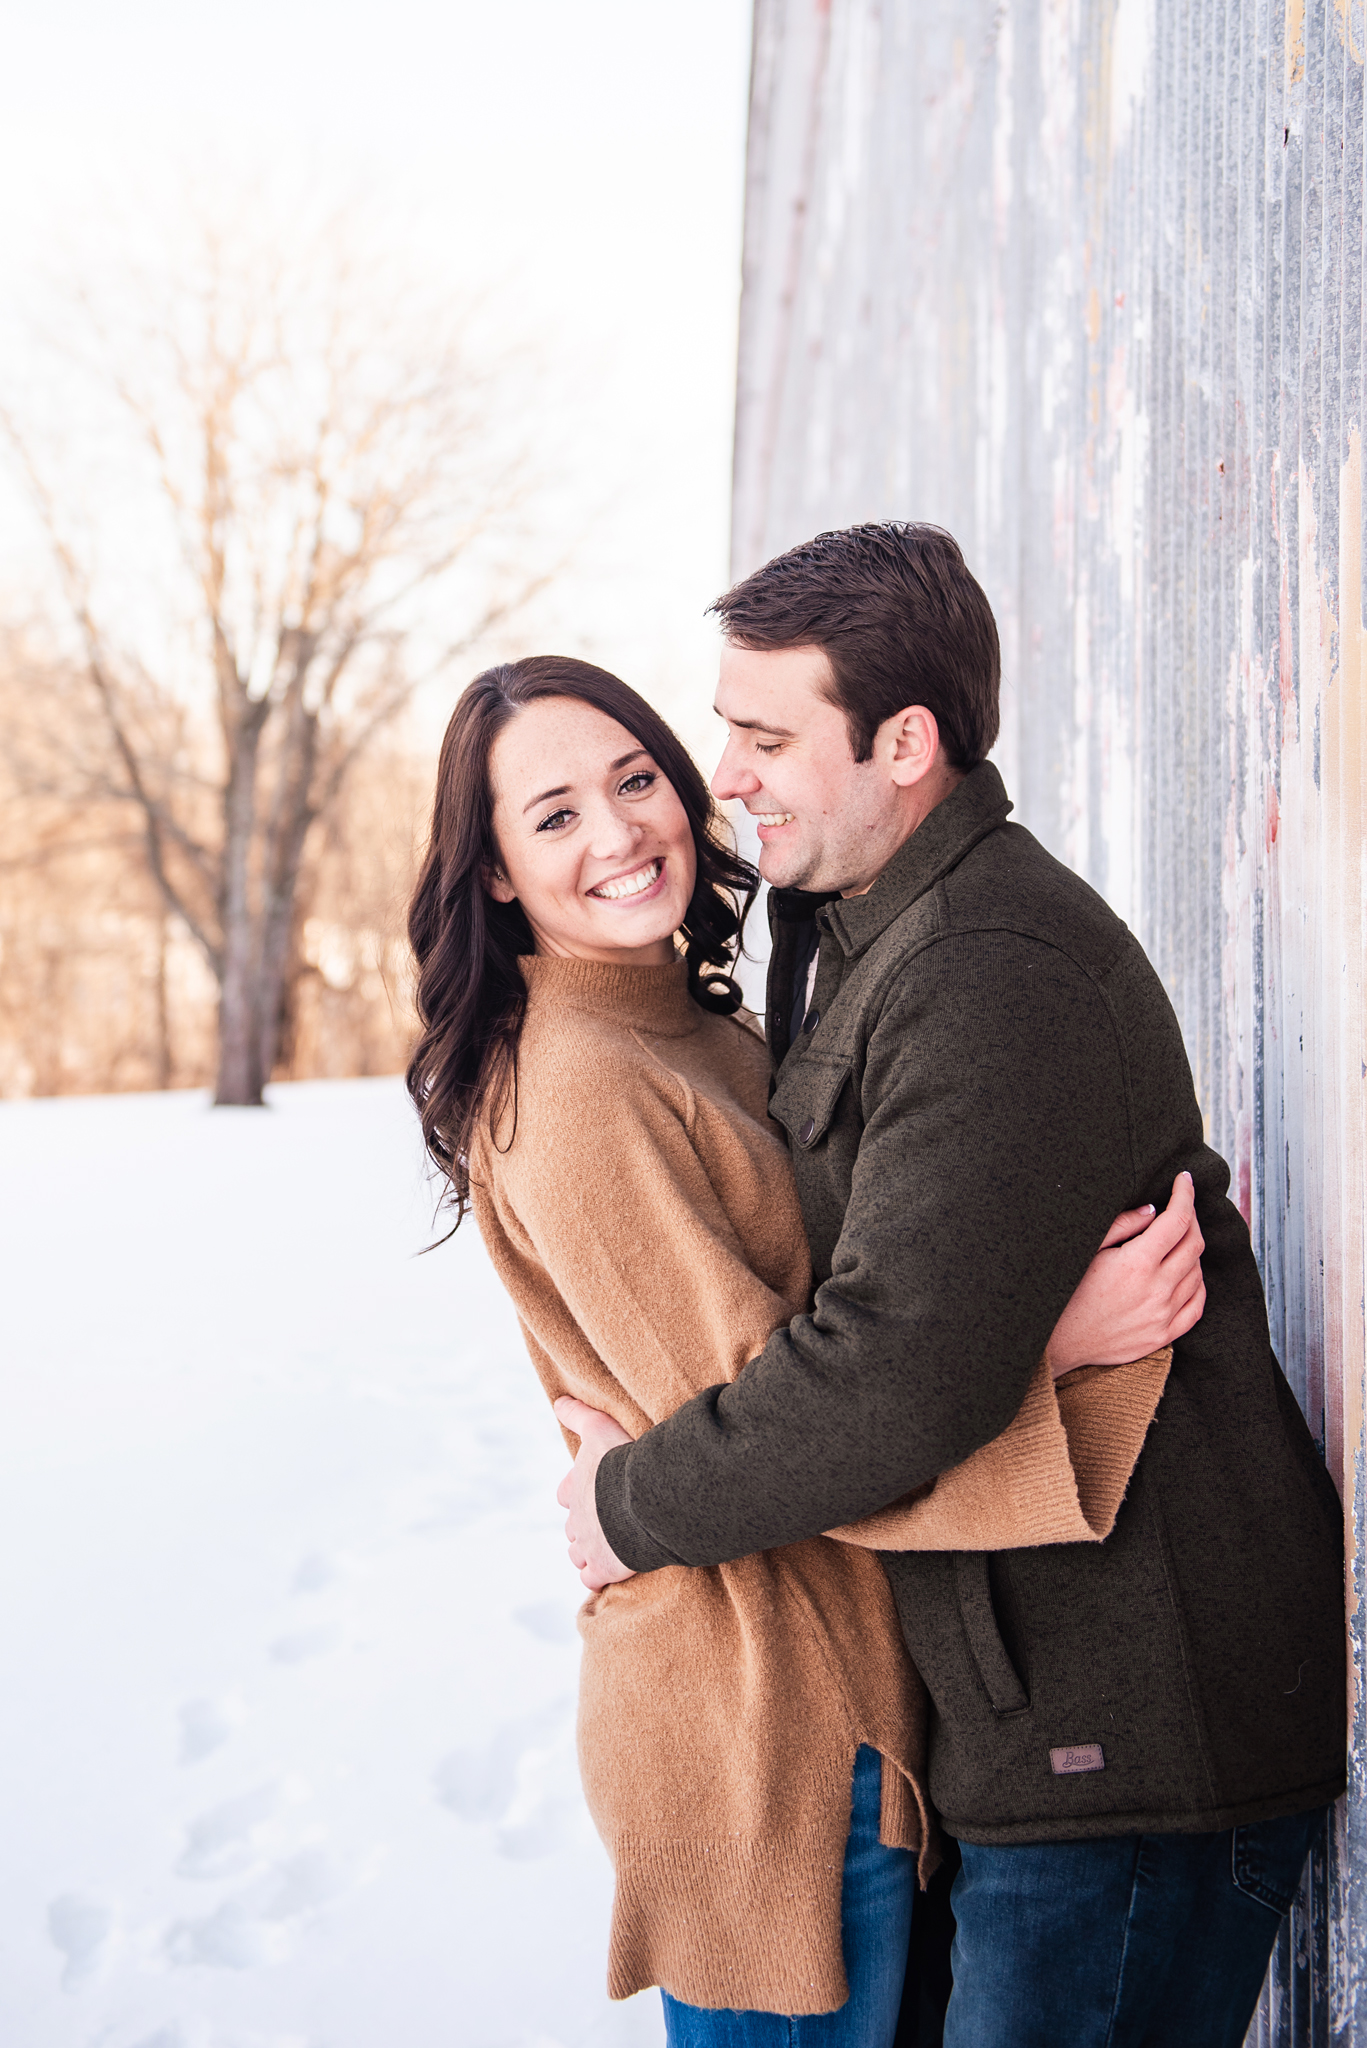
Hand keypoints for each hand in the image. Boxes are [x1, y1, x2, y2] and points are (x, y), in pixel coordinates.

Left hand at [553, 1396, 637, 1591]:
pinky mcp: (604, 1568)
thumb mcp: (599, 1428)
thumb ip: (578, 1414)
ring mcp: (587, 1546)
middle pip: (572, 1528)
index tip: (594, 1494)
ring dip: (588, 1553)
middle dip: (584, 1527)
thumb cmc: (624, 1461)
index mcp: (573, 1488)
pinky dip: (597, 1577)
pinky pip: (590, 1580)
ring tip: (609, 1548)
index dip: (577, 1496)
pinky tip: (611, 1571)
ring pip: (577, 1555)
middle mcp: (575, 1519)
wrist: (646, 1498)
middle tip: (607, 1523)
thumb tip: (557, 1401)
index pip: (565, 1496)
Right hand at [1048, 1172, 1205, 1373]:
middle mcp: (1156, 1289)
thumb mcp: (1088, 1249)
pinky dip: (1197, 1284)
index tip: (1185, 1180)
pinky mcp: (1163, 1335)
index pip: (1177, 1220)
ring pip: (1198, 1273)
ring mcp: (1163, 1315)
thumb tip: (1153, 1211)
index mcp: (1137, 1263)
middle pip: (1194, 1244)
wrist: (1059, 1341)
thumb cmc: (1067, 1291)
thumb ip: (1123, 1225)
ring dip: (1192, 1250)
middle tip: (1180, 1208)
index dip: (1186, 1194)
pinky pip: (1197, 1306)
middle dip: (1191, 1218)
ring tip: (1176, 1240)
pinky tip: (1186, 1273)